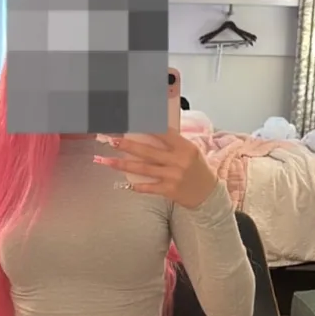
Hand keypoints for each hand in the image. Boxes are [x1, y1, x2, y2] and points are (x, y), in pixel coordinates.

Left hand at [94, 128, 217, 208]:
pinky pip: (148, 187)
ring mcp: (173, 176)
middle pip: (147, 151)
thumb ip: (173, 141)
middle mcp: (178, 161)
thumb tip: (152, 127)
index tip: (129, 121)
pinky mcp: (169, 190)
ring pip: (143, 169)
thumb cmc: (196, 168)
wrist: (207, 194)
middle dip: (127, 145)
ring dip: (123, 164)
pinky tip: (124, 184)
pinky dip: (137, 186)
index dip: (145, 126)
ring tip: (107, 160)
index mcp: (184, 147)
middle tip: (111, 140)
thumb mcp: (190, 151)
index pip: (162, 133)